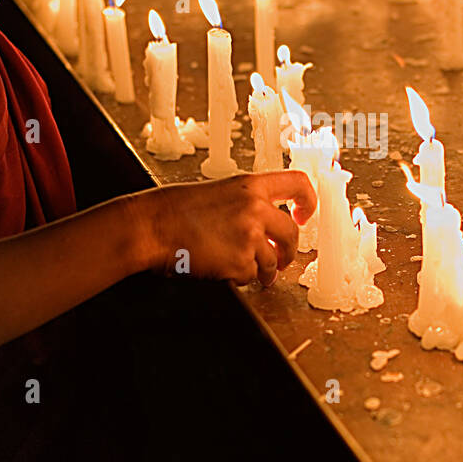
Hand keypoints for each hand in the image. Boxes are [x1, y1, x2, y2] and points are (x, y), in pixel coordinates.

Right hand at [141, 170, 316, 286]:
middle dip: (288, 251)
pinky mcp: (240, 262)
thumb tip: (265, 222)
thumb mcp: (218, 191)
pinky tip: (225, 270)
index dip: (309, 202)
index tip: (305, 215)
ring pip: (272, 261)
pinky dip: (242, 277)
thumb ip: (245, 202)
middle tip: (280, 259)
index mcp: (250, 186)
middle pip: (292, 233)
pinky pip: (252, 275)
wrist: (153, 226)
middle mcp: (255, 208)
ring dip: (265, 271)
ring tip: (252, 272)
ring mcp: (249, 236)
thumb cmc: (175, 209)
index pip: (298, 183)